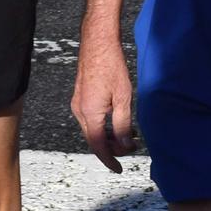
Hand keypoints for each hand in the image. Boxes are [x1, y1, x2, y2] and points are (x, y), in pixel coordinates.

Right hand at [71, 37, 139, 172]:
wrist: (97, 41)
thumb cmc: (112, 65)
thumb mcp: (123, 96)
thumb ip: (123, 123)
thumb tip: (125, 144)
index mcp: (90, 113)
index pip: (99, 146)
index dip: (110, 159)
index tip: (119, 168)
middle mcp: (79, 111)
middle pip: (95, 140)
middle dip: (112, 148)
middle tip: (132, 147)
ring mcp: (78, 104)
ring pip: (93, 129)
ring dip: (109, 136)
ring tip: (130, 135)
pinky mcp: (80, 97)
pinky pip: (91, 119)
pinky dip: (104, 125)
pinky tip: (118, 121)